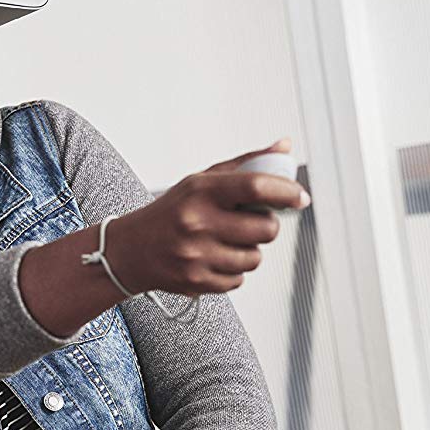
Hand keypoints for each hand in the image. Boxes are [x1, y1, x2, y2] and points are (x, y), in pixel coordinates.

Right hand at [105, 138, 308, 296]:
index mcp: (202, 191)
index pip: (257, 186)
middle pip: (266, 229)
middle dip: (266, 226)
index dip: (286, 192)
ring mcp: (197, 255)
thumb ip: (246, 165)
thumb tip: (284, 147)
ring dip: (248, 251)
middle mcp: (198, 222)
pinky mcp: (197, 281)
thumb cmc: (172, 212)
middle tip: (250, 222)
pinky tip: (212, 259)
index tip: (299, 198)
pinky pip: (239, 280)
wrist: (130, 250)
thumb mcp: (201, 181)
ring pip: (255, 258)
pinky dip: (232, 271)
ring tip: (224, 242)